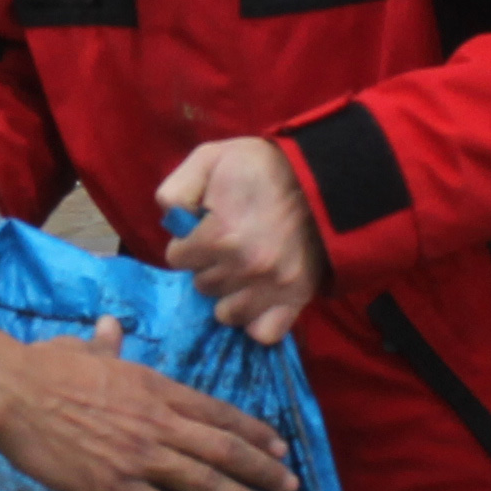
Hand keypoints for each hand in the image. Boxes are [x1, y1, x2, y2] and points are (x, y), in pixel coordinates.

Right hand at [0, 315, 297, 490]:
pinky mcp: (116, 487)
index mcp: (155, 388)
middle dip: (262, 468)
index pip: (217, 412)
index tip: (278, 444)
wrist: (14, 392)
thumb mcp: (85, 349)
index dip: (252, 430)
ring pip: (206, 482)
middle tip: (290, 485)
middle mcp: (158, 422)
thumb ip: (107, 344)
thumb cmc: (46, 367)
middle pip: (224, 448)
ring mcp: (140, 456)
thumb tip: (111, 327)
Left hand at [155, 137, 327, 346]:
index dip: (188, 242)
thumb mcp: (209, 158)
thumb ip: (176, 189)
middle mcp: (245, 267)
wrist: (320, 178)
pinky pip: (263, 332)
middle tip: (229, 243)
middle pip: (201, 285)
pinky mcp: (296, 299)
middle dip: (209, 265)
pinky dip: (256, 320)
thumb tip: (170, 221)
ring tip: (243, 268)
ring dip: (229, 293)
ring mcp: (273, 287)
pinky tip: (256, 298)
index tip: (205, 229)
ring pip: (226, 312)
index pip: (177, 258)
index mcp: (220, 235)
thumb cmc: (260, 167)